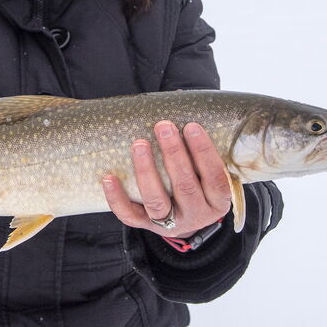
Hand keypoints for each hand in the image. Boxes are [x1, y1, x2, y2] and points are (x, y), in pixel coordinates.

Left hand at [102, 120, 232, 238]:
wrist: (186, 219)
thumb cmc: (199, 183)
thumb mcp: (209, 172)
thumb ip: (201, 148)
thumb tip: (180, 99)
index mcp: (217, 202)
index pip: (215, 177)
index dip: (204, 151)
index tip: (191, 126)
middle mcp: (195, 216)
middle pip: (185, 187)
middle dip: (174, 155)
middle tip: (163, 127)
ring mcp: (171, 224)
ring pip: (157, 201)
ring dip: (147, 171)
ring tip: (139, 144)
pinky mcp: (147, 226)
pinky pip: (130, 216)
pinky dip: (117, 198)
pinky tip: (109, 178)